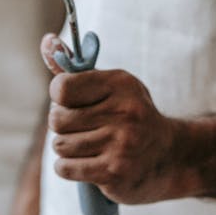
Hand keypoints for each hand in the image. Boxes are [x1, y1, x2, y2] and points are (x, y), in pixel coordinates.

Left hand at [41, 34, 191, 204]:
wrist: (169, 156)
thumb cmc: (130, 115)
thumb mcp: (111, 85)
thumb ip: (74, 66)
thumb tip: (46, 41)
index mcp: (120, 84)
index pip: (62, 88)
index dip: (59, 97)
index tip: (71, 102)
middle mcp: (124, 112)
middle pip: (57, 120)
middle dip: (62, 125)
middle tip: (81, 126)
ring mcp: (121, 145)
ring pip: (60, 145)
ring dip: (66, 148)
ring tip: (88, 145)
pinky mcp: (115, 173)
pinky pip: (65, 168)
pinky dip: (68, 167)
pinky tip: (88, 162)